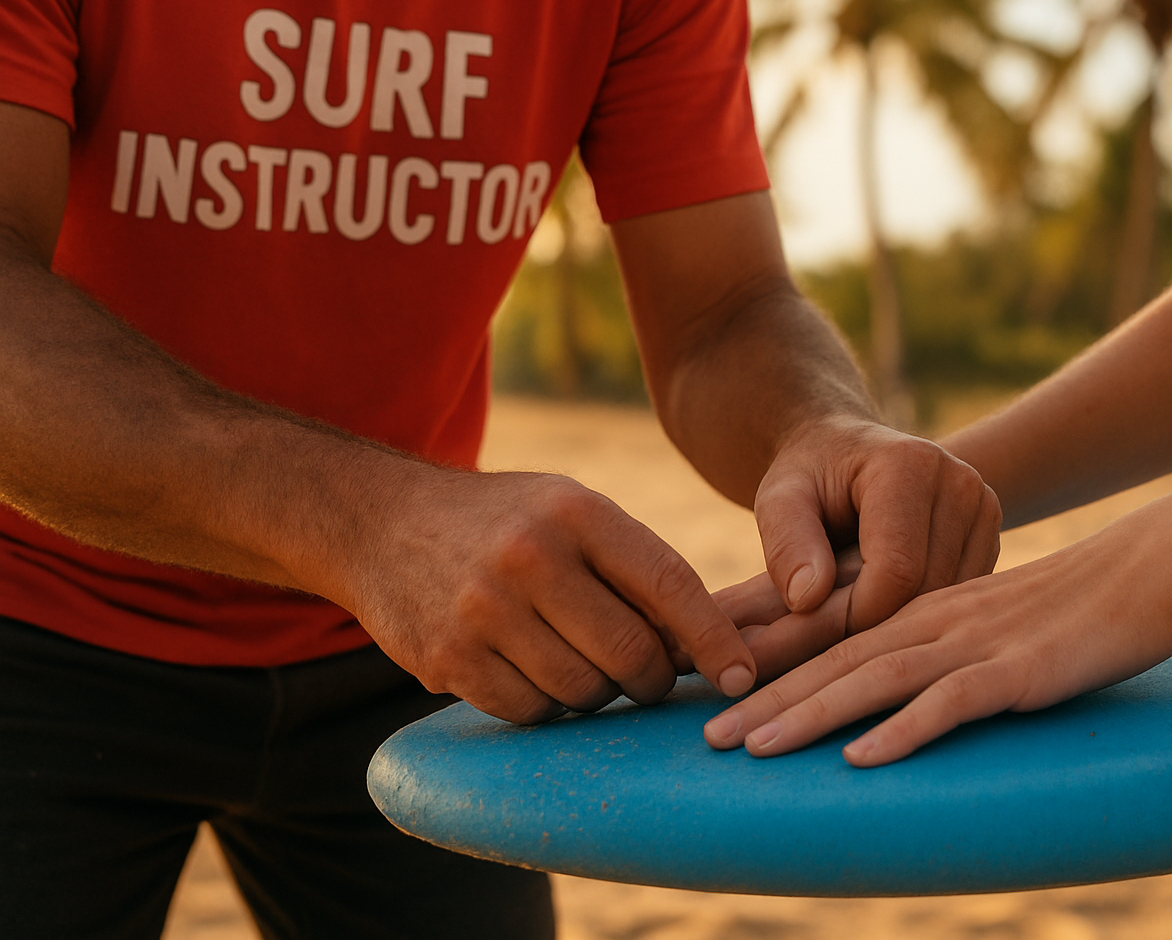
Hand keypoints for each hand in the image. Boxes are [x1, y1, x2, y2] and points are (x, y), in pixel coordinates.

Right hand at [330, 467, 756, 722]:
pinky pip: (529, 712)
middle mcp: (530, 557)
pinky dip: (546, 708)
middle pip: (630, 652)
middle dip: (652, 677)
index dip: (714, 639)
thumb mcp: (569, 510)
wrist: (380, 521)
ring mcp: (484, 610)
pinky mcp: (447, 658)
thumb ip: (632, 565)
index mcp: (575, 511)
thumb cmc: (504, 521)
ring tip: (584, 666)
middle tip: (650, 678)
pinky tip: (536, 675)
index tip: (741, 675)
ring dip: (597, 694)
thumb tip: (708, 644)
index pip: (668, 583)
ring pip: (583, 691)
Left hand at [704, 530, 1171, 765]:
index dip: (778, 670)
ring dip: (811, 715)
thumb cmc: (1071, 602)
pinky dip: (903, 729)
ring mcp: (975, 641)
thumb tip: (893, 694)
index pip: (835, 639)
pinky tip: (862, 757)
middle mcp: (934, 617)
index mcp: (922, 604)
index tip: (725, 702)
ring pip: (875, 678)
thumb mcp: (989, 621)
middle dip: (768, 699)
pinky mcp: (1018, 669)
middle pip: (836, 660)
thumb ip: (939, 649)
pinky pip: (952, 701)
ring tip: (754, 749)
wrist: (1148, 566)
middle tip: (707, 738)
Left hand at [754, 416, 1001, 631]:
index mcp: (909, 465)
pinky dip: (922, 612)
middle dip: (876, 624)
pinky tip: (885, 602)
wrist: (845, 452)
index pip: (897, 570)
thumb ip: (787, 543)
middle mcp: (961, 482)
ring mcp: (984, 508)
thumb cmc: (809, 478)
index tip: (816, 626)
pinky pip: (961, 596)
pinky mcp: (991, 533)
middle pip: (928, 589)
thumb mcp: (779, 500)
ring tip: (854, 609)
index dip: (854, 615)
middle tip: (829, 630)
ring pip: (949, 601)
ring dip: (900, 622)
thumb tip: (807, 599)